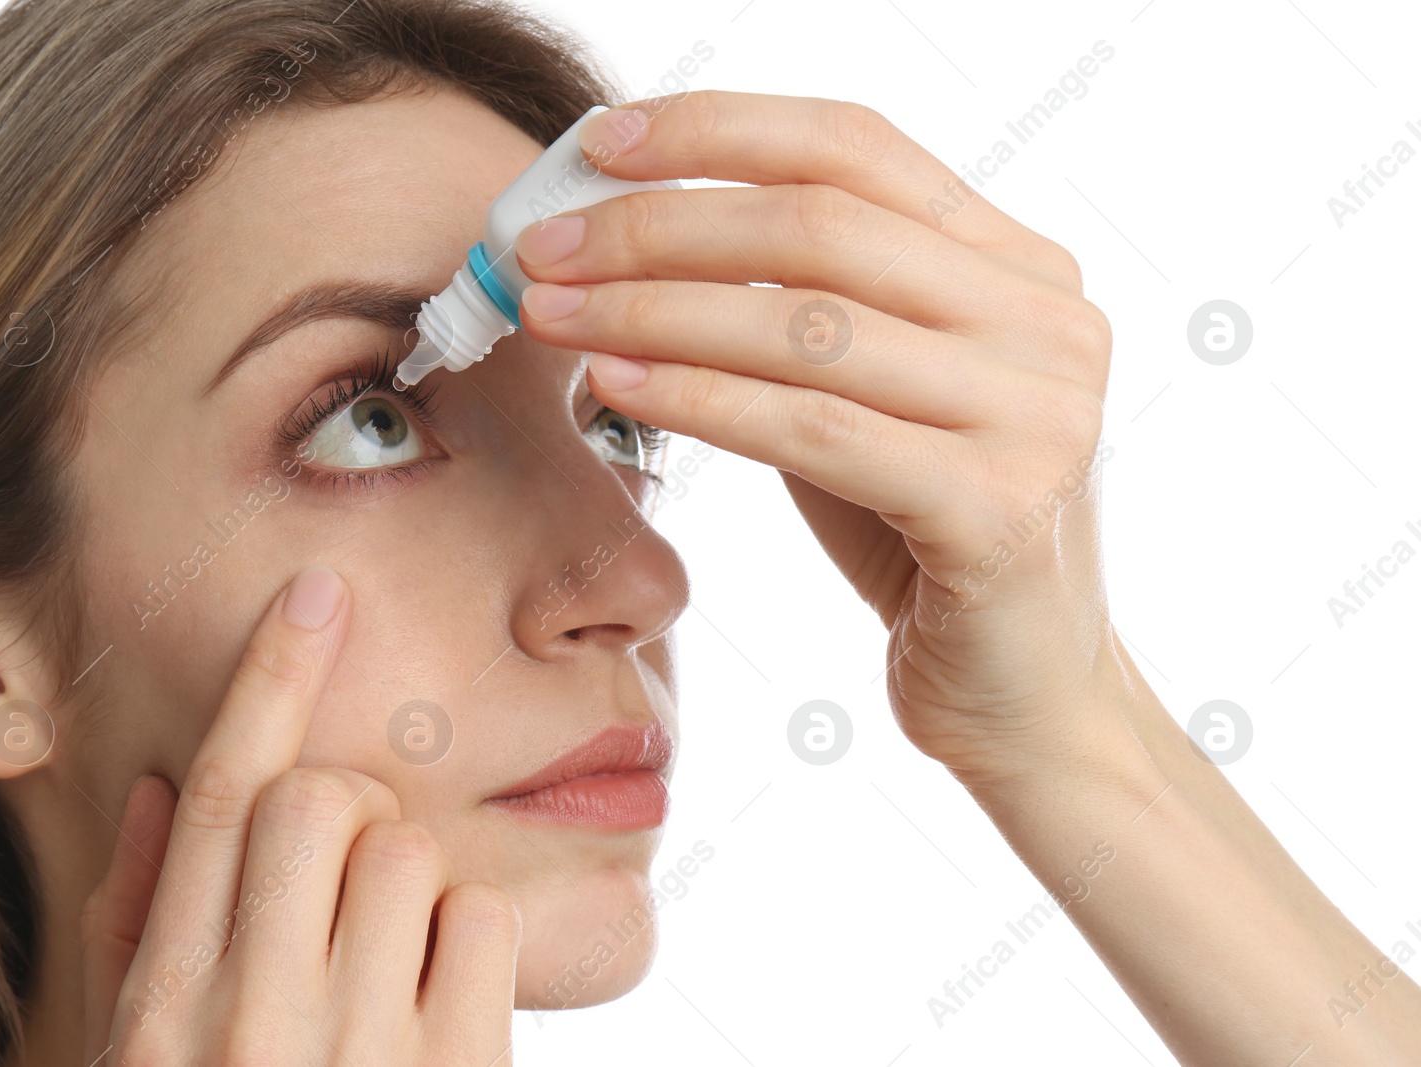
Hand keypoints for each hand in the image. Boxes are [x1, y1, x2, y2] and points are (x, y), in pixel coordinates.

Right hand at [78, 567, 519, 1064]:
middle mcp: (252, 1022)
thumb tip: (158, 790)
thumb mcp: (142, 1059)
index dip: (270, 679)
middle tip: (356, 878)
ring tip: (398, 966)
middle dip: (351, 805)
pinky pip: (486, 917)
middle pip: (319, 797)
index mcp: (164, 1011)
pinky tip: (446, 1002)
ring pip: (410, 848)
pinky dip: (476, 941)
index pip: (219, 797)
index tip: (318, 594)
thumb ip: (134, 935)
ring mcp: (360, 1050)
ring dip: (414, 882)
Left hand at [514, 90, 1117, 781]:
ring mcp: (1039, 414)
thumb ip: (790, 311)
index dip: (719, 131)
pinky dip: (700, 399)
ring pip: (808, 326)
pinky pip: (815, 430)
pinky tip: (616, 385)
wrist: (1022, 692)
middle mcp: (1048, 323)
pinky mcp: (999, 510)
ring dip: (654, 310)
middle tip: (544, 246)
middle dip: (659, 227)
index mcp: (1022, 268)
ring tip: (552, 311)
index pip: (857, 150)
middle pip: (822, 227)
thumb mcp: (861, 394)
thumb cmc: (918, 534)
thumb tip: (625, 239)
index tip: (600, 143)